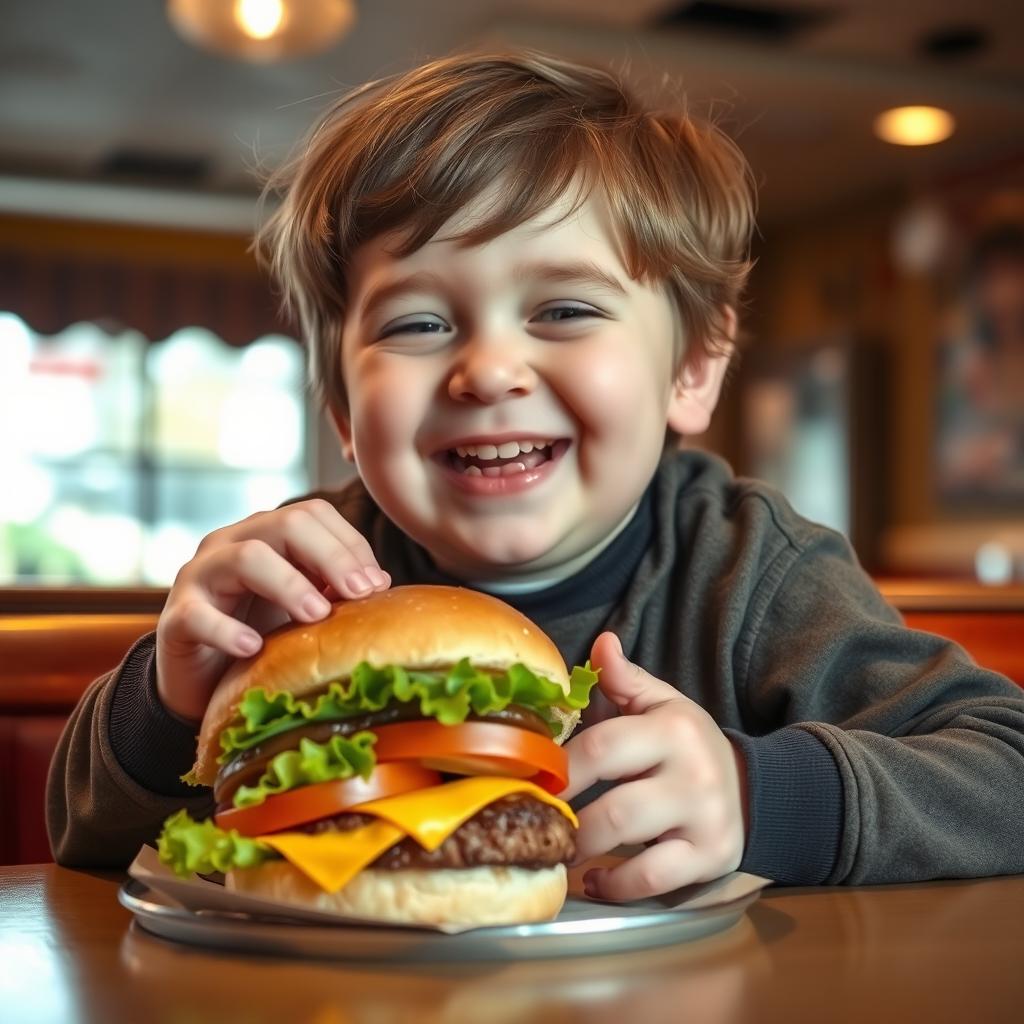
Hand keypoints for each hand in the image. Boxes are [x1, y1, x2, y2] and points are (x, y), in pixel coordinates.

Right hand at [155, 499, 389, 722]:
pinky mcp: (176, 619)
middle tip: (358, 593)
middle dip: (330, 556)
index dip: (350, 544)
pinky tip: (253, 648)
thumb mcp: (303, 610)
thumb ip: (335, 590)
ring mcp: (200, 577)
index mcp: (266, 535)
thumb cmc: (261, 635)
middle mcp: (232, 544)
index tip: (377, 584)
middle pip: (286, 523)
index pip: (314, 514)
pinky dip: (227, 631)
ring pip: (245, 556)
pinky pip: (199, 615)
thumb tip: (380, 582)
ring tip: (316, 615)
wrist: (202, 681)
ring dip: (289, 584)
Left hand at [562, 632, 747, 900]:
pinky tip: (595, 880)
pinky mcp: (710, 858)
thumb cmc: (688, 746)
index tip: (530, 780)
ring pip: (628, 841)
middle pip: (613, 805)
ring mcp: (703, 820)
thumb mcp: (663, 704)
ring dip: (582, 850)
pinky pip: (652, 881)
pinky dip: (615, 886)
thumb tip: (601, 643)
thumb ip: (625, 678)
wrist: (754, 790)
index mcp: (672, 729)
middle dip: (567, 818)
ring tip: (560, 847)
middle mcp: (692, 774)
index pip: (601, 748)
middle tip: (538, 821)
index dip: (558, 769)